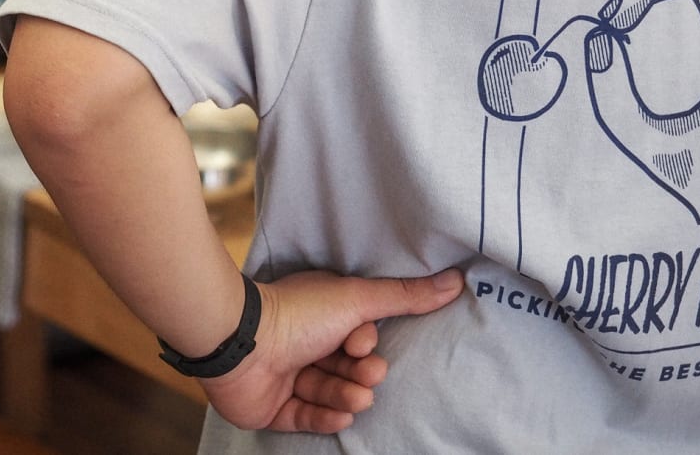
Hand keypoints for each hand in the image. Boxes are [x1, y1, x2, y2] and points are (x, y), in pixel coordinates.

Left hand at [201, 268, 462, 433]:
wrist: (242, 342)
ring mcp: (288, 377)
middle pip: (348, 370)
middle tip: (362, 373)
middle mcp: (305, 344)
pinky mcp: (274, 408)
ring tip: (351, 395)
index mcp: (322, 315)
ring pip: (331, 395)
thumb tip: (457, 281)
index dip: (365, 345)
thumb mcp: (358, 299)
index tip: (360, 342)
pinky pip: (307, 419)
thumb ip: (405, 296)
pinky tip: (337, 416)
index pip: (358, 339)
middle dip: (361, 375)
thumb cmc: (298, 313)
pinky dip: (325, 419)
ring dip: (346, 397)